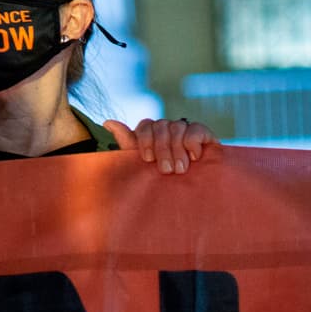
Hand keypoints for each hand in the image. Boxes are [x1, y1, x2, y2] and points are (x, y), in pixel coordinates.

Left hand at [102, 117, 218, 174]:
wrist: (192, 189)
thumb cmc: (160, 177)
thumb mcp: (141, 163)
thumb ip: (126, 142)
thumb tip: (107, 122)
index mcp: (150, 132)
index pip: (144, 126)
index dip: (145, 141)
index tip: (147, 160)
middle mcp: (166, 127)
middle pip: (161, 126)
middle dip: (162, 149)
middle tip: (166, 170)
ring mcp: (184, 129)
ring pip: (177, 127)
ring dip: (177, 150)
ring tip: (180, 170)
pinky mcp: (203, 133)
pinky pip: (196, 128)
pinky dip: (192, 142)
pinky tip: (194, 157)